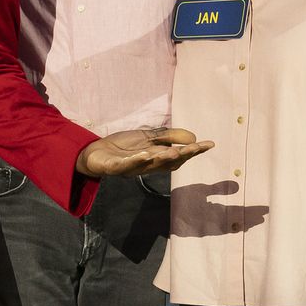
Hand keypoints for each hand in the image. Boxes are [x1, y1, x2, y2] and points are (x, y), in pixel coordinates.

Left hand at [76, 128, 211, 177]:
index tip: (209, 144)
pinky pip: (125, 165)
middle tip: (196, 148)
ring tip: (173, 152)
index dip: (193, 151)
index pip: (178, 156)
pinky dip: (135, 161)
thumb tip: (194, 138)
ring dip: (161, 159)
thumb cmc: (124, 147)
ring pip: (149, 165)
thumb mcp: (149, 138)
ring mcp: (130, 168)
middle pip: (167, 162)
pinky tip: (144, 154)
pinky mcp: (114, 167)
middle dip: (181, 155)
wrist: (95, 153)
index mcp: (156, 159)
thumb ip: (169, 137)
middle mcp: (147, 166)